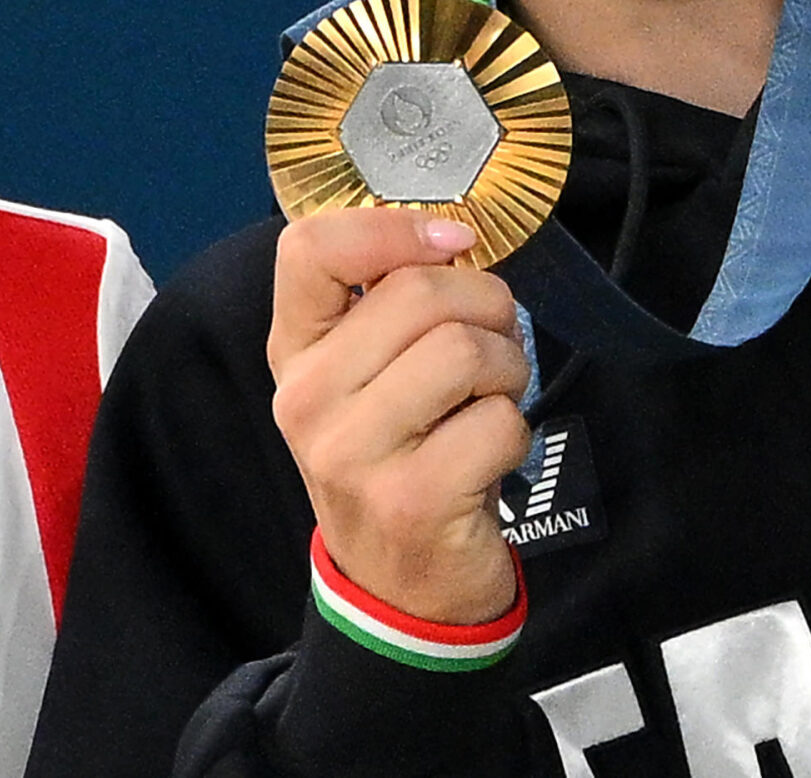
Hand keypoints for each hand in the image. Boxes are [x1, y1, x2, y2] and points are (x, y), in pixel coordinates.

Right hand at [267, 209, 530, 623]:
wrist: (399, 584)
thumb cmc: (403, 453)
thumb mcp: (375, 375)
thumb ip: (396, 302)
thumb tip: (455, 234)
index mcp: (296, 353)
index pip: (310, 248)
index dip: (396, 226)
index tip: (453, 242)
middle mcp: (307, 399)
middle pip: (422, 291)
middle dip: (489, 309)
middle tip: (489, 352)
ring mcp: (351, 453)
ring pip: (466, 349)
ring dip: (506, 371)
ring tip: (487, 404)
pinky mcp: (409, 499)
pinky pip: (499, 420)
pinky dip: (514, 433)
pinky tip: (485, 461)